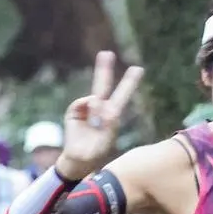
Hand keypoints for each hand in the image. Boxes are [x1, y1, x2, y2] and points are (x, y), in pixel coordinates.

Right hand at [58, 50, 144, 180]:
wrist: (78, 160)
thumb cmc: (96, 153)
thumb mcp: (107, 140)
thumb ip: (108, 122)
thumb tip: (98, 102)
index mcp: (111, 116)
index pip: (122, 96)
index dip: (129, 83)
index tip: (137, 68)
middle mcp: (100, 109)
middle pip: (104, 86)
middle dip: (104, 69)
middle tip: (106, 53)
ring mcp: (86, 110)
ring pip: (92, 92)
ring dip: (95, 89)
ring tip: (101, 109)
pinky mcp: (74, 112)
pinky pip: (80, 103)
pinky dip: (84, 106)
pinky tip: (87, 114)